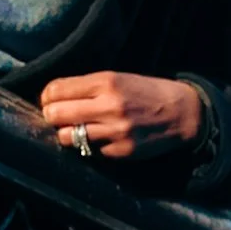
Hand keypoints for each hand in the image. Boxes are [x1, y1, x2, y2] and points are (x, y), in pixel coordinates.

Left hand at [39, 71, 206, 160]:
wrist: (182, 112)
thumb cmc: (146, 92)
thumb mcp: (118, 78)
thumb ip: (87, 87)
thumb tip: (52, 98)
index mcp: (106, 82)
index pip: (56, 90)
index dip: (48, 96)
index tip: (50, 99)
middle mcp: (109, 106)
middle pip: (54, 114)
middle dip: (52, 115)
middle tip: (58, 116)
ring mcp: (115, 131)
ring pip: (67, 137)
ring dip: (67, 133)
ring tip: (77, 128)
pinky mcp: (121, 151)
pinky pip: (89, 151)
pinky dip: (89, 145)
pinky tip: (100, 138)